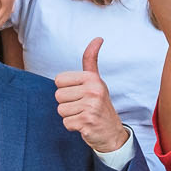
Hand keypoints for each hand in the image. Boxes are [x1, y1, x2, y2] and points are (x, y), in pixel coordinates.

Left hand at [54, 37, 128, 152]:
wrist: (112, 133)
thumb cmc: (99, 104)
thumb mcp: (96, 81)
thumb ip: (91, 60)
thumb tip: (98, 38)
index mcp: (92, 78)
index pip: (59, 80)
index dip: (66, 89)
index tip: (79, 94)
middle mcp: (93, 90)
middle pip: (58, 95)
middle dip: (67, 104)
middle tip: (82, 107)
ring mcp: (91, 106)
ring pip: (61, 110)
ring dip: (69, 115)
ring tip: (83, 115)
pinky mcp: (87, 121)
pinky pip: (66, 123)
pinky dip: (73, 126)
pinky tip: (84, 124)